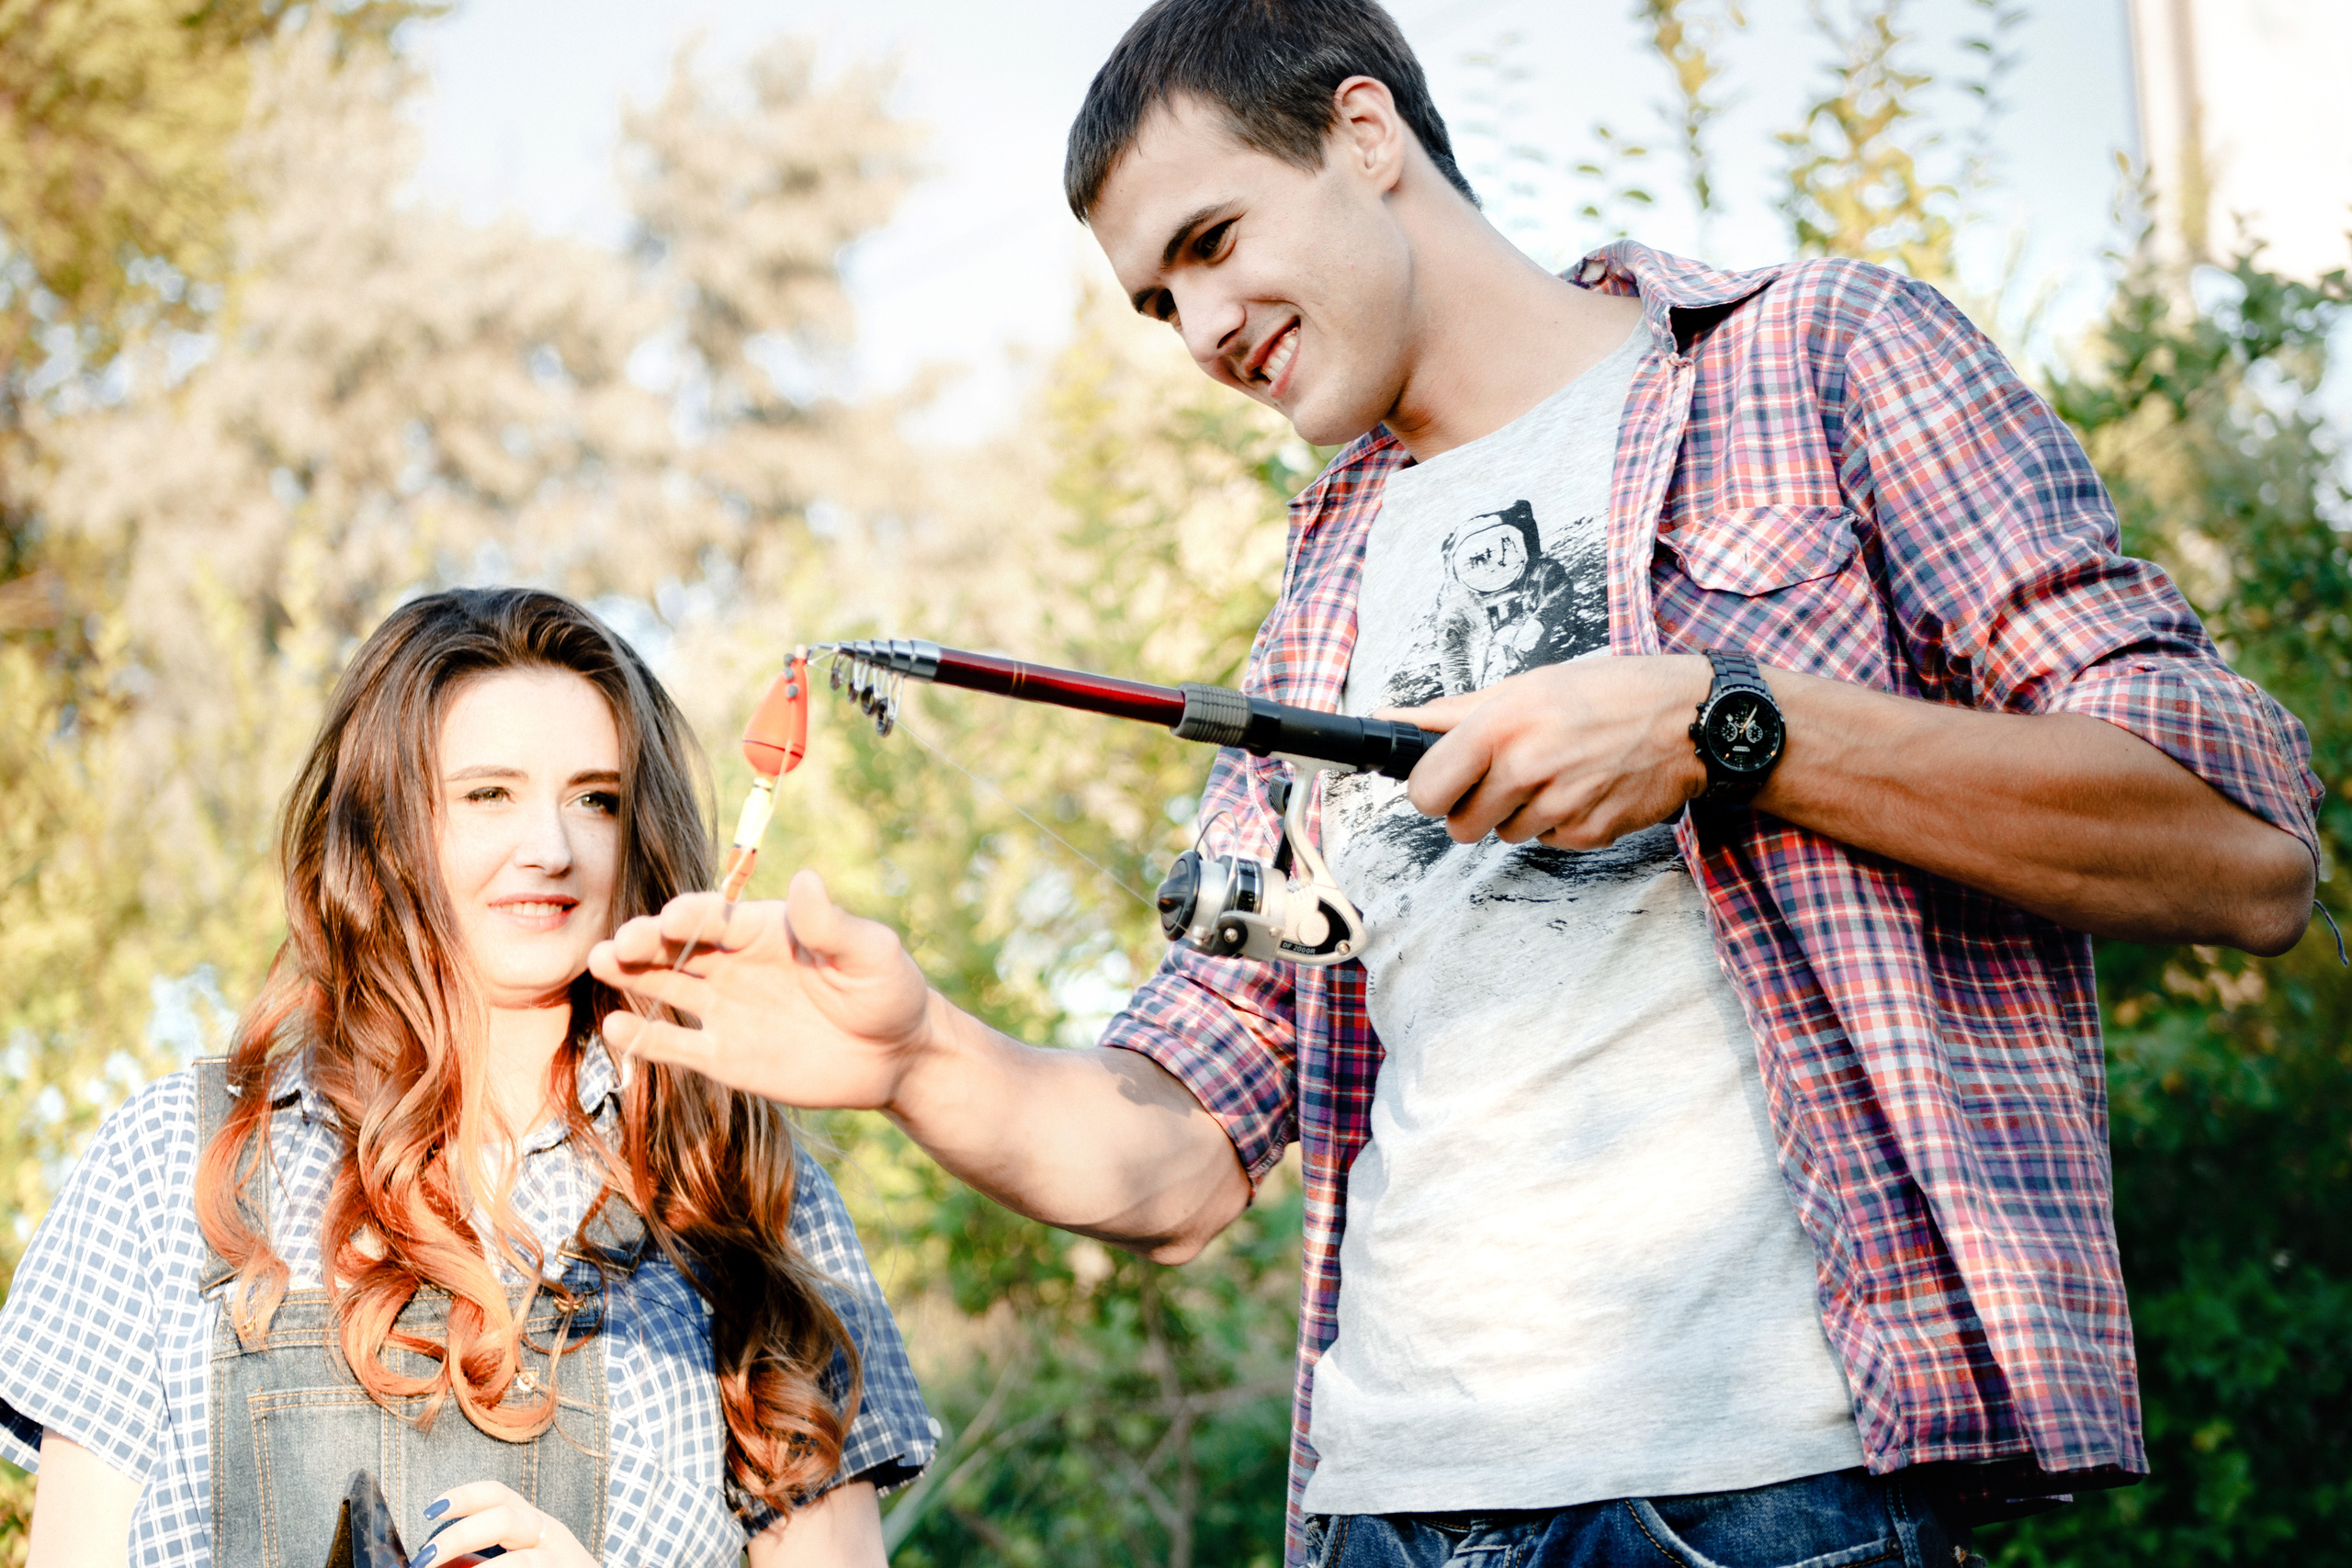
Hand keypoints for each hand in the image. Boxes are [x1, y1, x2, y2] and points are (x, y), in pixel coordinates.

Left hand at [412, 1482, 589, 1567]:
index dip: (463, 1496)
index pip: (496, 1495)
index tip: (430, 1511)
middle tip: (424, 1561)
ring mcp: (560, 1561)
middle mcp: (549, 1535)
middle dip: (459, 1536)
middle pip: (504, 1519)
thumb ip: (472, 1562)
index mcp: (530, 1523)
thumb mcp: (512, 1562)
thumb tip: (428, 1562)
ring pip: (519, 1562)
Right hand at [588, 868, 935, 1111]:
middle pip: (678, 947)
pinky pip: (676, 1045)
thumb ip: (832, 924)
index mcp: (764, 929)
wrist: (896, 1055)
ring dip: (631, 976)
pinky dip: (644, 1038)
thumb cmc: (887, 990)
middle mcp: (735, 964)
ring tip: (598, 964)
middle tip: (618, 943)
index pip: (718, 917)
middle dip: (646, 941)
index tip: (673, 919)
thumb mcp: (870, 952)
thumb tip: (806, 879)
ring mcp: (725, 1009)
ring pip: (665, 986)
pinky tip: (615, 1027)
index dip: (694, 917)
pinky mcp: (725, 1057)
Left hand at [1388, 653, 1712, 849]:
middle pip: (1460, 825)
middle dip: (1474, 806)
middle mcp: (1526, 769)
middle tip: (1505, 775)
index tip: (1444, 779)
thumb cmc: (1608, 692)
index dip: (1431, 788)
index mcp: (1500, 726)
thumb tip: (1392, 718)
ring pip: (1505, 835)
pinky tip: (1582, 788)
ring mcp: (1559, 807)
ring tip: (1554, 772)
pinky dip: (1558, 822)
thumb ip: (1454, 712)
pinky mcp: (1589, 833)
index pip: (1426, 791)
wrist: (1690, 718)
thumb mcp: (1526, 685)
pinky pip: (1548, 842)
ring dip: (1520, 812)